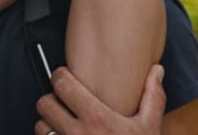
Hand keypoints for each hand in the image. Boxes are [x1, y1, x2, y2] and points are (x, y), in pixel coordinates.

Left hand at [34, 64, 164, 134]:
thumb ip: (152, 98)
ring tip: (63, 124)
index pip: (62, 84)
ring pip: (41, 126)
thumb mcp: (149, 129)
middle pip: (44, 104)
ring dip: (48, 123)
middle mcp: (78, 134)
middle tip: (63, 101)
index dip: (61, 76)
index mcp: (98, 119)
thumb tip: (156, 69)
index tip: (66, 77)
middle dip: (52, 100)